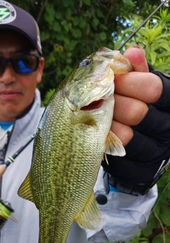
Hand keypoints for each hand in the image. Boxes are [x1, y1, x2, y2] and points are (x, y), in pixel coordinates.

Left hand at [102, 46, 169, 194]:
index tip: (112, 80)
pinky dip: (104, 143)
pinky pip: (117, 157)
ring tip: (99, 116)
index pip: (153, 88)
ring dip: (106, 123)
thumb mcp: (140, 87)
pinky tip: (101, 134)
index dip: (127, 82)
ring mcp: (155, 152)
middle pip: (136, 112)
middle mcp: (167, 128)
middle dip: (112, 102)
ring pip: (125, 136)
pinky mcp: (140, 169)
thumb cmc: (136, 106)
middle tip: (101, 99)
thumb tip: (131, 52)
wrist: (139, 148)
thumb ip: (136, 72)